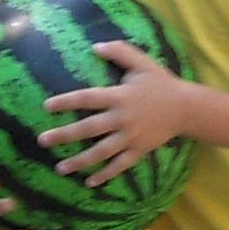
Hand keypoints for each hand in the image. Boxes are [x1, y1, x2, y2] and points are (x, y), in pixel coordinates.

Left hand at [42, 39, 188, 183]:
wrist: (186, 107)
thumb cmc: (161, 82)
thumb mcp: (142, 62)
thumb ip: (119, 51)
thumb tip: (94, 46)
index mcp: (120, 96)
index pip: (88, 98)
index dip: (66, 102)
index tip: (46, 107)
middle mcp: (122, 118)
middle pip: (89, 128)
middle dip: (64, 135)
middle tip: (42, 141)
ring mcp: (131, 137)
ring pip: (101, 152)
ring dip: (80, 161)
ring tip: (60, 168)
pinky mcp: (139, 150)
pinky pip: (120, 165)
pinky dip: (105, 175)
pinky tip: (89, 182)